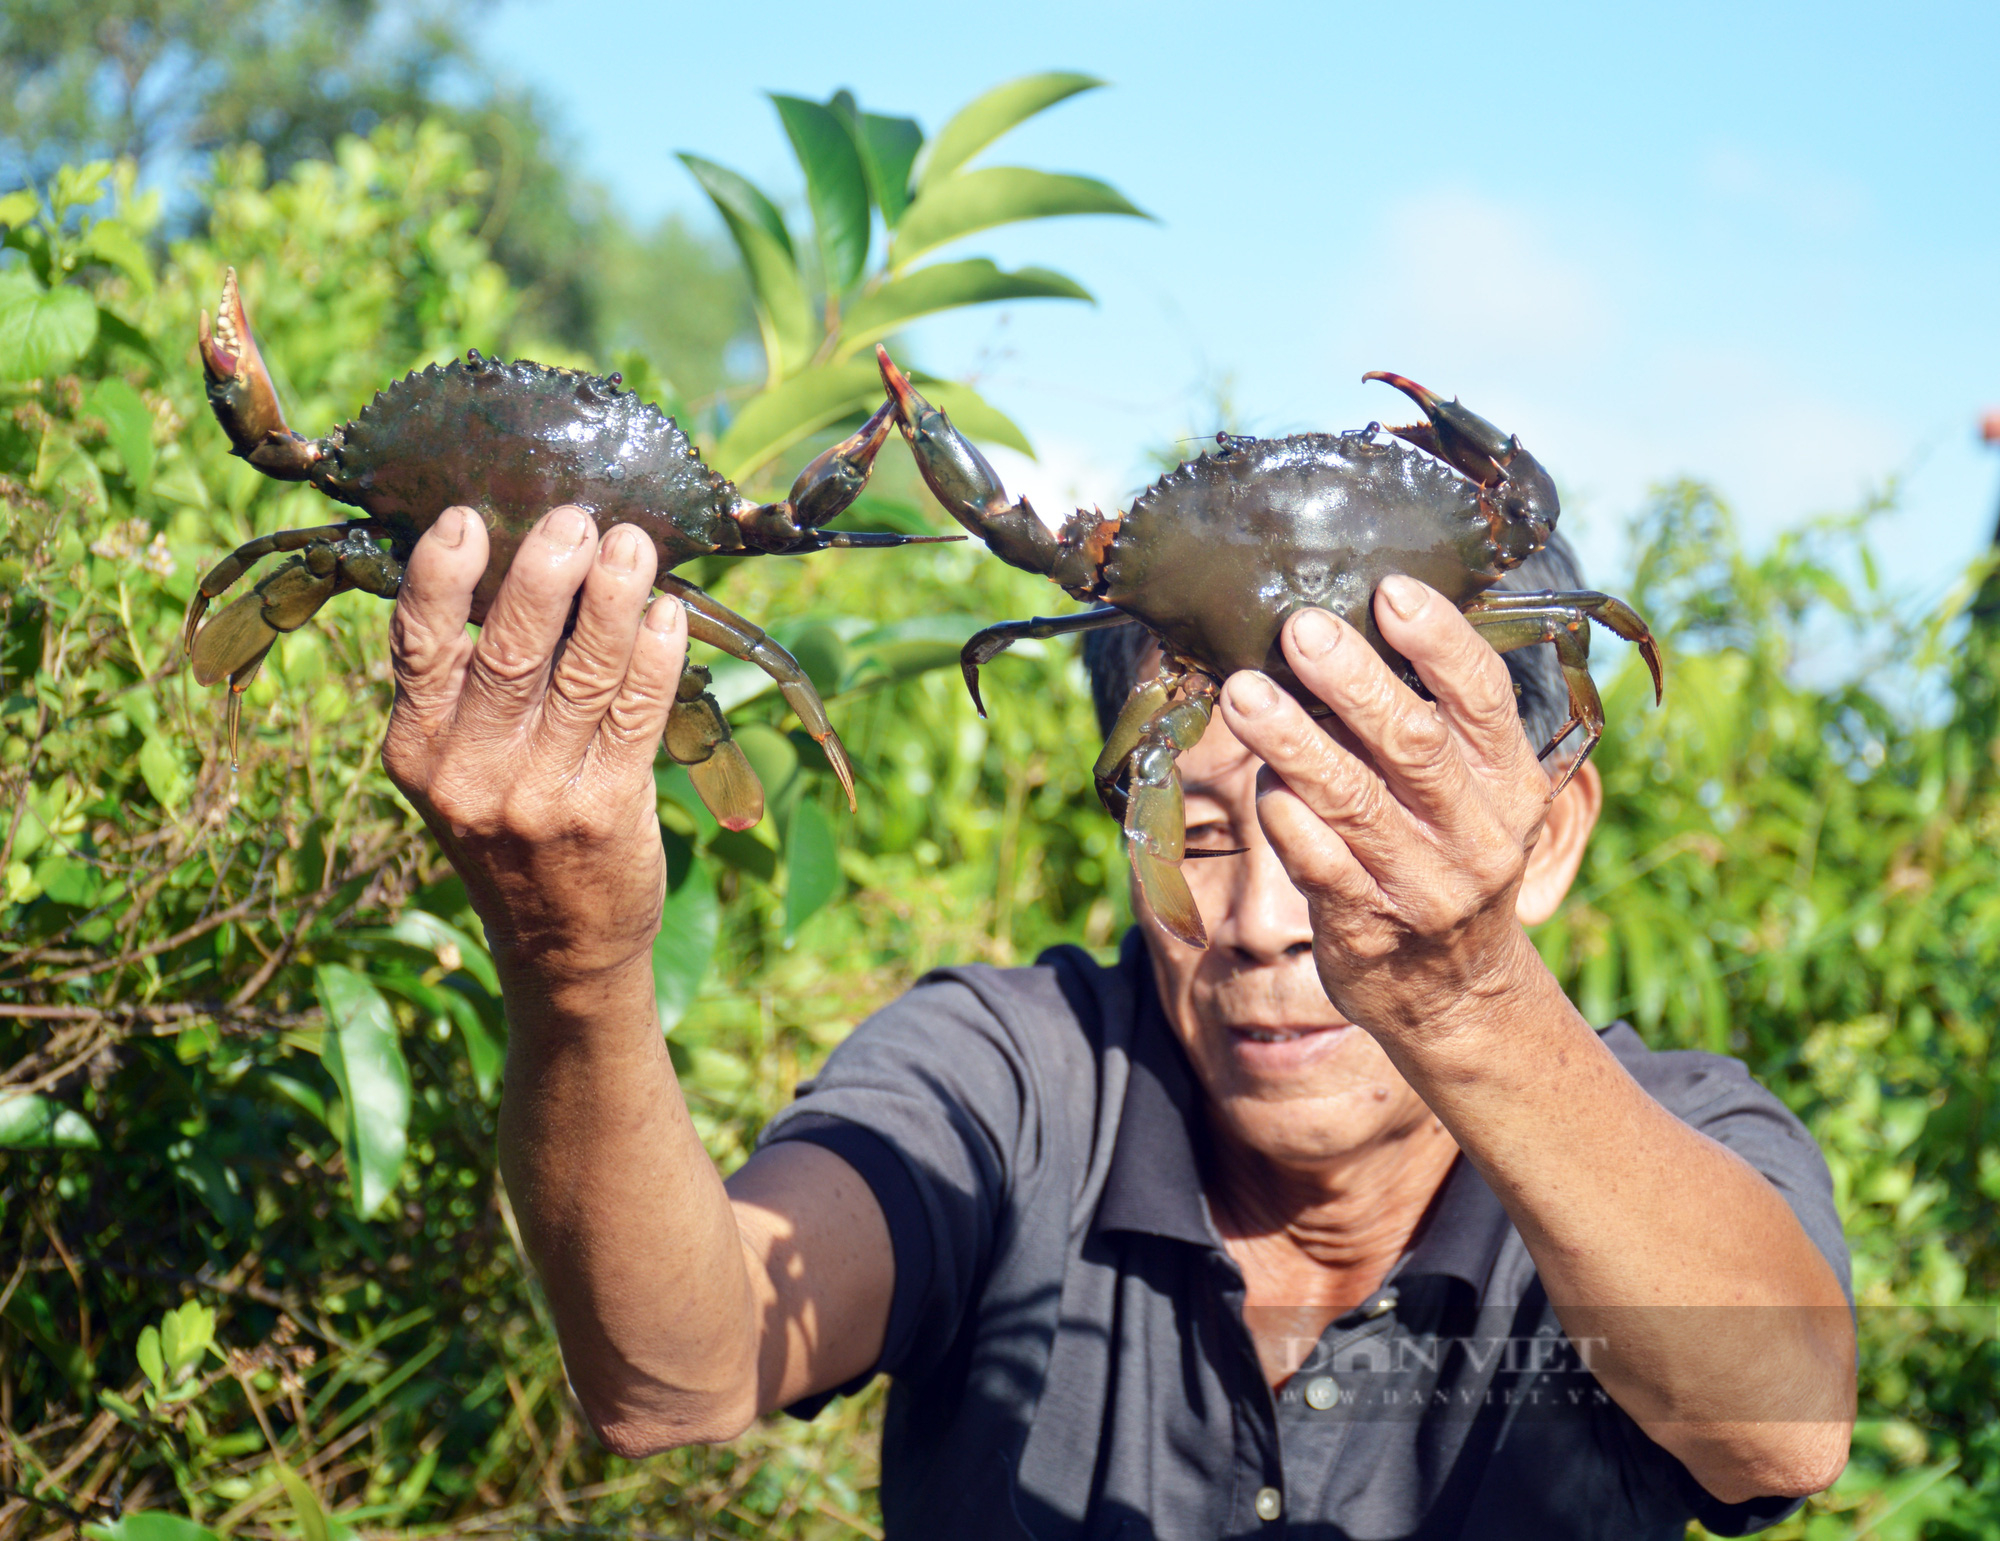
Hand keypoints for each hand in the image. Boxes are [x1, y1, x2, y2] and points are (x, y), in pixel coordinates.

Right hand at [380, 504, 686, 980]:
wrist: (560, 946)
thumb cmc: (511, 832)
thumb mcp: (458, 770)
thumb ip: (467, 688)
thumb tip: (514, 561)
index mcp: (416, 749)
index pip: (418, 649)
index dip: (441, 579)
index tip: (464, 517)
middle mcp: (469, 774)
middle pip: (511, 651)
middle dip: (547, 574)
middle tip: (575, 519)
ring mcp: (539, 796)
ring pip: (583, 675)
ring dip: (615, 601)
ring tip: (634, 548)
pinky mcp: (606, 810)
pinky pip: (637, 714)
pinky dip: (656, 657)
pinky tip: (668, 616)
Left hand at [1215, 576, 1558, 1047]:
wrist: (1454, 992)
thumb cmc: (1444, 857)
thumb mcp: (1470, 794)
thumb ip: (1429, 722)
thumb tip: (1351, 624)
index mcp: (1509, 782)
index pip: (1483, 697)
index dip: (1439, 640)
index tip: (1389, 589)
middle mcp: (1477, 834)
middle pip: (1414, 742)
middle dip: (1353, 680)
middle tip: (1300, 628)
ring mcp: (1424, 886)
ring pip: (1354, 801)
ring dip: (1293, 741)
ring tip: (1243, 692)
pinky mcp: (1367, 928)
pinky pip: (1318, 863)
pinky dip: (1285, 818)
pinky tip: (1259, 782)